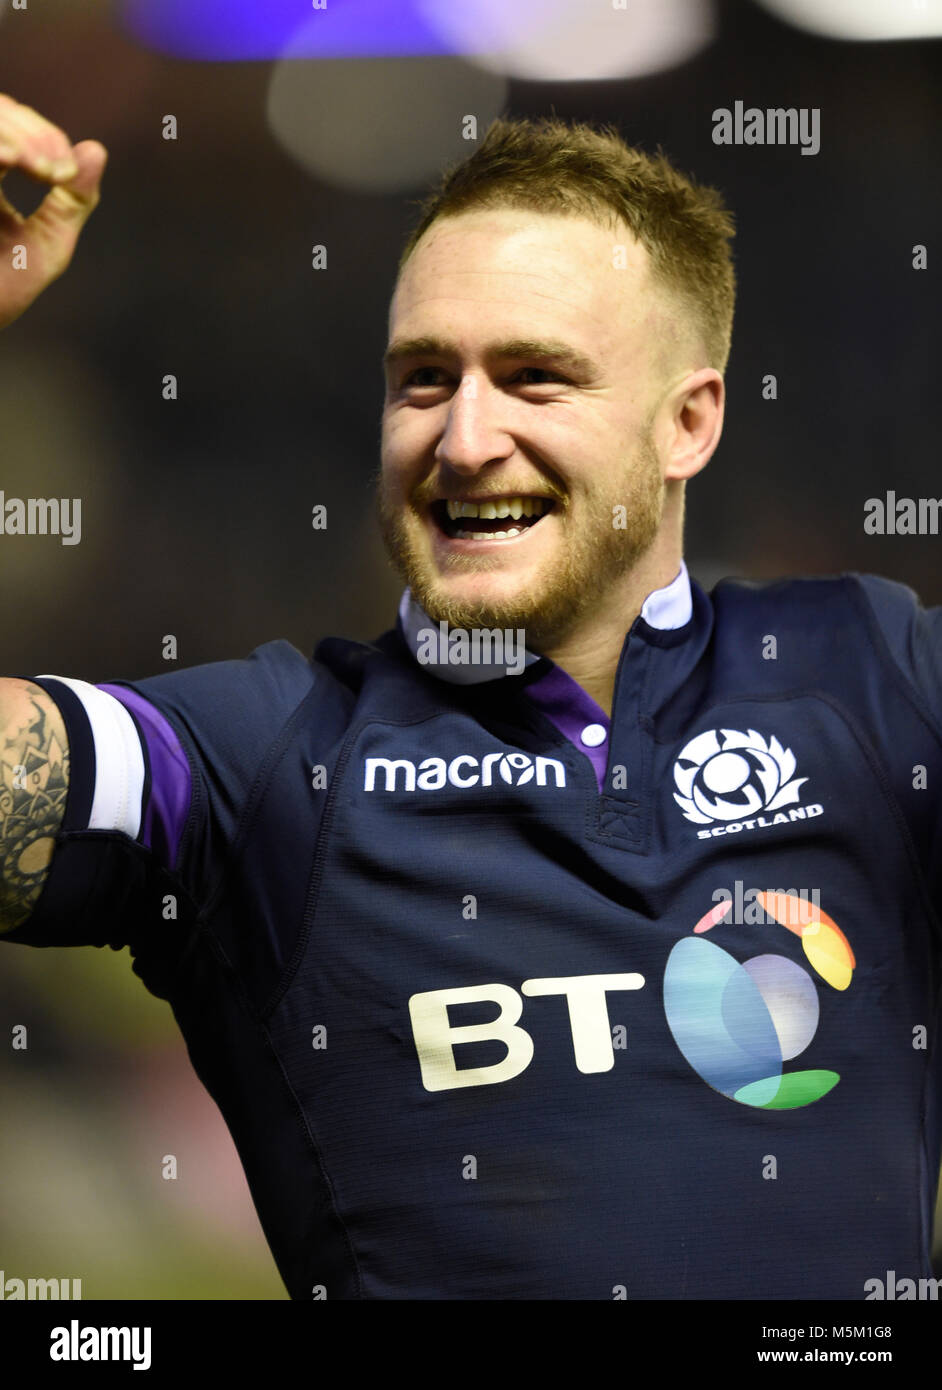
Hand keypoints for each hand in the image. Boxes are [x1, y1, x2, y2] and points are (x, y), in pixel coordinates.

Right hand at [0, 93, 107, 330]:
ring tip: (40, 168)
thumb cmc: (1, 288)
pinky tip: (9, 160)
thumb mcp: (47, 244)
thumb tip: (97, 149)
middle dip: (31, 133)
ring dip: (13, 134)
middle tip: (56, 170)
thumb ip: (73, 201)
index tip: (66, 174)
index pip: (15, 125)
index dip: (45, 137)